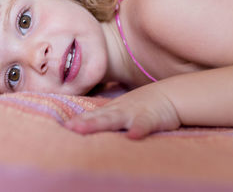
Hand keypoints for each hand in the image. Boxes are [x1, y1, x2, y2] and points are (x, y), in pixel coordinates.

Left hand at [64, 84, 180, 138]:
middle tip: (68, 128)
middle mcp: (118, 110)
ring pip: (113, 119)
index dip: (78, 120)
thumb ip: (107, 117)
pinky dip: (137, 129)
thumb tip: (88, 126)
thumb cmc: (142, 105)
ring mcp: (133, 113)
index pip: (92, 115)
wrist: (168, 95)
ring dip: (98, 124)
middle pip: (98, 117)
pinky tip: (132, 137)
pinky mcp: (149, 118)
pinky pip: (142, 124)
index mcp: (112, 110)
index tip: (64, 126)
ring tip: (83, 129)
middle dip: (82, 123)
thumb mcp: (122, 110)